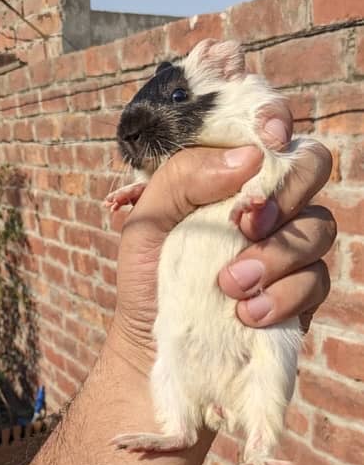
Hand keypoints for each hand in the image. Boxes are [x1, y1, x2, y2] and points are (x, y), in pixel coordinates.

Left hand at [110, 107, 334, 370]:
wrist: (152, 345)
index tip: (269, 139)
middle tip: (245, 226)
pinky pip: (316, 280)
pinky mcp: (300, 292)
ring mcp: (289, 247)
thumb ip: (184, 177)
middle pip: (313, 167)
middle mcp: (267, 203)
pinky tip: (248, 314)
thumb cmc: (146, 276)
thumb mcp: (146, 221)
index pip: (269, 127)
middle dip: (285, 193)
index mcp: (229, 175)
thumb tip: (249, 157)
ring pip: (318, 227)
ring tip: (231, 286)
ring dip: (278, 255)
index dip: (276, 119)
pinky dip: (285, 296)